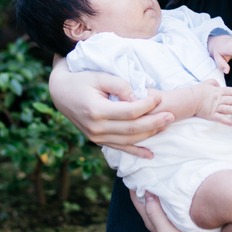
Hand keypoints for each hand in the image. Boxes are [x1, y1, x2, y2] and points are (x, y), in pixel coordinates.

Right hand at [49, 59, 172, 158]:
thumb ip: (121, 86)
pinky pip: (120, 148)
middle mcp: (96, 128)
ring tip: (166, 126)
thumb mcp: (100, 76)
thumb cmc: (82, 80)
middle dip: (154, 122)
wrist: (60, 92)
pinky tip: (150, 155)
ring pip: (128, 140)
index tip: (159, 98)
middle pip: (132, 128)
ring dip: (149, 134)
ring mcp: (96, 137)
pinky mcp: (97, 140)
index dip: (147, 106)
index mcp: (96, 110)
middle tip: (171, 115)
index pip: (129, 112)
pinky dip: (136, 151)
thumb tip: (139, 99)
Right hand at [130, 190, 231, 231]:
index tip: (142, 182)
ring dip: (146, 210)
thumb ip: (218, 195)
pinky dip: (158, 218)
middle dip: (142, 205)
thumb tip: (212, 170)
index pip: (166, 221)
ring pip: (158, 230)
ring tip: (137, 190)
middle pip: (156, 225)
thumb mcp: (230, 207)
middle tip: (130, 184)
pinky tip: (153, 200)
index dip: (151, 203)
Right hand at [192, 79, 231, 124]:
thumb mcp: (206, 83)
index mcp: (217, 91)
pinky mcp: (211, 115)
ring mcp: (215, 108)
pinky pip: (221, 119)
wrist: (190, 99)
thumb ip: (213, 82)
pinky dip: (227, 122)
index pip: (230, 91)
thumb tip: (219, 84)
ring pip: (229, 109)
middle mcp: (218, 99)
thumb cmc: (197, 91)